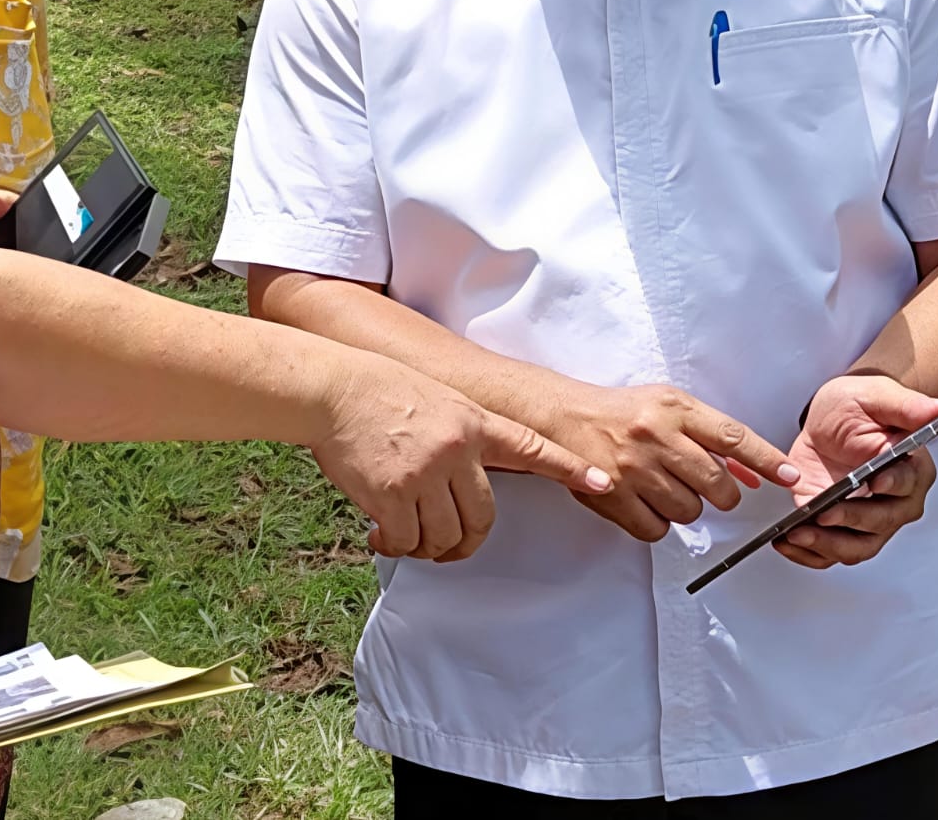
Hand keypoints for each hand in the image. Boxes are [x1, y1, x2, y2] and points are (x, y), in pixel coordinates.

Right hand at [310, 355, 613, 562]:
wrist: (334, 388)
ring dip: (426, 548)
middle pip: (482, 519)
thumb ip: (462, 437)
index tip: (603, 483)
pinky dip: (395, 547)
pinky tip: (379, 536)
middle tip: (445, 548)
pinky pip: (407, 541)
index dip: (570, 468)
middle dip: (464, 542)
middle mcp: (458, 449)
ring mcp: (426, 472)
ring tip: (406, 539)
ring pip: (444, 537)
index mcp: (474, 423)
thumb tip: (463, 486)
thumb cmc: (380, 392)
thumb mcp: (439, 401)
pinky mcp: (393, 494)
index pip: (533, 448)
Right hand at [545, 382, 801, 540]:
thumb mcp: (667, 407)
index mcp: (675, 408)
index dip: (767, 460)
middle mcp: (657, 437)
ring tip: (662, 486)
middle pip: (717, 486)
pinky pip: (657, 530)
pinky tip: (645, 502)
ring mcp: (635, 469)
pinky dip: (656, 524)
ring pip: (689, 512)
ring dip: (683, 507)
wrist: (563, 417)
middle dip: (719, 494)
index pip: (734, 437)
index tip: (791, 477)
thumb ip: (709, 437)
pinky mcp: (614, 496)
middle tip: (704, 486)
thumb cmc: (620, 412)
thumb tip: (752, 474)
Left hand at [775, 374, 937, 569]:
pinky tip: (788, 543)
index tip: (874, 481)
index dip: (891, 484)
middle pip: (881, 521)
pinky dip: (810, 554)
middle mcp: (896, 501)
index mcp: (911, 470)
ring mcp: (868, 518)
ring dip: (828, 544)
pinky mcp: (841, 526)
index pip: (906, 483)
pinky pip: (831, 552)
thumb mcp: (876, 396)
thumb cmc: (858, 407)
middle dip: (851, 518)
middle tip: (824, 512)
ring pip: (858, 546)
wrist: (832, 419)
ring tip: (798, 534)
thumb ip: (906, 406)